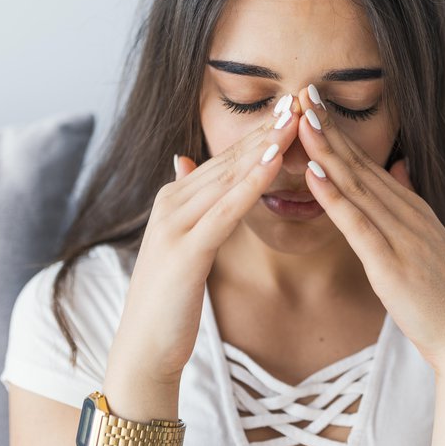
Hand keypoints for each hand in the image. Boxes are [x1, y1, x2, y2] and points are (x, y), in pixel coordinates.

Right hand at [106, 105, 299, 384]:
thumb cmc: (171, 299)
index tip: (290, 106)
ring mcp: (175, 224)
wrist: (144, 347)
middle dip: (267, 128)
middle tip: (300, 98)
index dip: (259, 132)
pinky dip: (252, 183)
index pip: (225, 159)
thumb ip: (188, 201)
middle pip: (229, 159)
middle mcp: (172, 203)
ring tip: (295, 118)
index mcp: (175, 199)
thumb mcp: (182, 242)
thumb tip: (183, 160)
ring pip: (229, 177)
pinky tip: (276, 161)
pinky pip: (226, 210)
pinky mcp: (185, 250)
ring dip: (264, 145)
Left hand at [293, 86, 444, 372]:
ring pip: (356, 186)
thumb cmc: (444, 296)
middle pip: (360, 165)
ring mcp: (402, 237)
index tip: (315, 103)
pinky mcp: (391, 265)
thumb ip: (410, 203)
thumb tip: (400, 167)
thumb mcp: (430, 241)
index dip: (339, 133)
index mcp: (413, 210)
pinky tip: (313, 172)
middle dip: (329, 129)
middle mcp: (408, 215)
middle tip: (303, 91)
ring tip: (301, 119)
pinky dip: (334, 196)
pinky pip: (358, 225)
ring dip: (326, 151)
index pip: (368, 164)